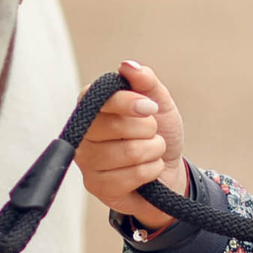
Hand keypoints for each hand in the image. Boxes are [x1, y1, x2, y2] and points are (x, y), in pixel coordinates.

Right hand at [78, 61, 189, 231]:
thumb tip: (127, 66)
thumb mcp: (160, 102)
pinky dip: (152, 170)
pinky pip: (133, 175)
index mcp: (93, 106)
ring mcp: (86, 161)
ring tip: (151, 151)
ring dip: (153, 150)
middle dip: (148, 129)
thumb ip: (145, 81)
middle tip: (151, 133)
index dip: (129, 102)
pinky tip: (149, 170)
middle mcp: (83, 132)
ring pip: (128, 152)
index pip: (101, 99)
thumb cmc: (159, 133)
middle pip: (115, 127)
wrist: (169, 170)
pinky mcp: (96, 186)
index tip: (151, 108)